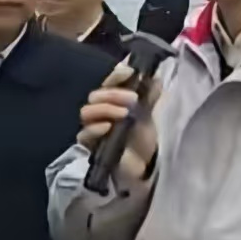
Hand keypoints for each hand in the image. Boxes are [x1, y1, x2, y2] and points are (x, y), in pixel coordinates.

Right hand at [77, 63, 162, 185]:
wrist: (144, 166)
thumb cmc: (143, 139)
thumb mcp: (150, 115)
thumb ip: (150, 97)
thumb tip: (156, 78)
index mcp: (113, 101)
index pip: (108, 82)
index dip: (116, 75)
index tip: (131, 72)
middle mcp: (100, 111)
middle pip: (95, 96)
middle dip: (113, 94)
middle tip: (133, 99)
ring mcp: (93, 128)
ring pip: (87, 112)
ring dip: (105, 109)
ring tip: (124, 113)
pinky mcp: (90, 146)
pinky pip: (84, 134)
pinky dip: (95, 128)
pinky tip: (108, 126)